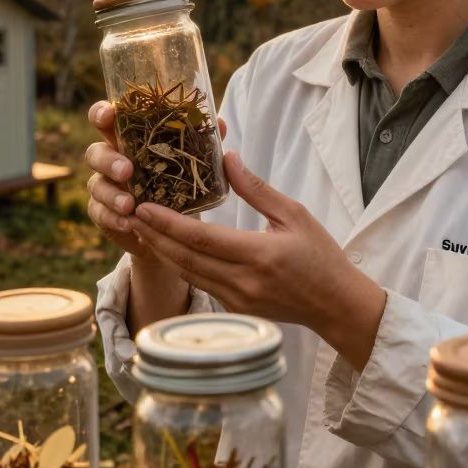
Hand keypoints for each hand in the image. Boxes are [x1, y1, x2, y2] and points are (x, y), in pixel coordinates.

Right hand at [84, 101, 226, 257]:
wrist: (167, 227)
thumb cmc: (175, 181)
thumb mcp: (188, 161)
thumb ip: (199, 141)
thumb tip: (219, 123)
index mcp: (127, 139)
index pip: (105, 119)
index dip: (102, 113)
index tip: (108, 115)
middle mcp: (111, 159)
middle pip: (95, 152)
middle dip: (108, 160)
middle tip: (127, 171)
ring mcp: (104, 186)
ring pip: (96, 184)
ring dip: (111, 194)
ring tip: (129, 204)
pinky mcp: (102, 212)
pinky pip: (99, 213)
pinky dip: (113, 218)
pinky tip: (127, 222)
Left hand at [129, 152, 386, 372]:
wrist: (336, 305)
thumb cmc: (320, 255)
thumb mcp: (294, 214)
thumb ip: (257, 188)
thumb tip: (227, 158)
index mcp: (259, 255)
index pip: (202, 239)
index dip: (168, 223)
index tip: (144, 206)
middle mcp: (243, 281)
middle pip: (185, 259)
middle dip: (154, 235)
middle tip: (131, 211)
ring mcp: (237, 300)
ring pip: (188, 274)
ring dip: (162, 251)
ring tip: (141, 227)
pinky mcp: (236, 309)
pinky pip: (200, 284)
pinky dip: (181, 265)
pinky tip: (169, 248)